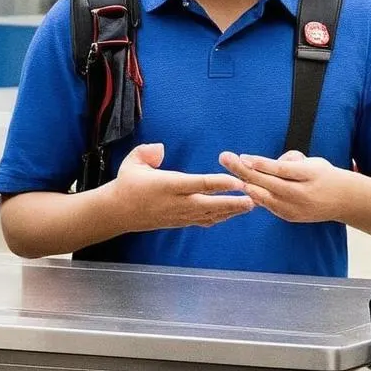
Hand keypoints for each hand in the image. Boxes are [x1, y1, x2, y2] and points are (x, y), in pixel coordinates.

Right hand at [113, 143, 254, 231]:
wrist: (118, 212)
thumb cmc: (128, 183)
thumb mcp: (132, 162)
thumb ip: (147, 152)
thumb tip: (160, 148)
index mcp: (167, 185)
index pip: (197, 184)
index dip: (218, 183)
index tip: (236, 181)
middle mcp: (176, 203)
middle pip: (209, 204)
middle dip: (232, 203)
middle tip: (252, 198)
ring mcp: (179, 215)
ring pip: (209, 215)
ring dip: (230, 211)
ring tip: (250, 206)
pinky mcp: (180, 222)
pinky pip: (203, 221)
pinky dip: (219, 218)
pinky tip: (232, 214)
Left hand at [218, 150, 347, 223]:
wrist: (343, 201)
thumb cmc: (325, 176)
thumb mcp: (314, 162)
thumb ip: (291, 161)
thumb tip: (266, 164)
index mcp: (308, 177)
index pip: (279, 170)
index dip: (259, 164)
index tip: (242, 156)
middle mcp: (299, 195)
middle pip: (266, 182)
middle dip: (242, 170)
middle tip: (224, 157)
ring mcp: (292, 209)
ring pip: (262, 196)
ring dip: (244, 183)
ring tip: (228, 168)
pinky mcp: (288, 217)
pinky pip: (266, 204)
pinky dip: (254, 194)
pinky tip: (242, 184)